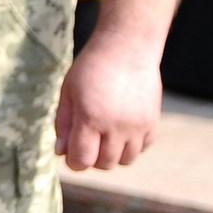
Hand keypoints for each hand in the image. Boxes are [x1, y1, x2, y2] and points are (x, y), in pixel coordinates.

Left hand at [53, 34, 160, 170]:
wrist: (127, 48)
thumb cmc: (91, 67)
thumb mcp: (68, 91)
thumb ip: (63, 123)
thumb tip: (60, 152)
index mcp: (91, 118)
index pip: (82, 160)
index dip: (74, 160)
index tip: (72, 152)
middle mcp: (116, 126)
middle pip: (104, 164)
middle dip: (92, 158)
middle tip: (87, 140)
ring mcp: (138, 126)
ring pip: (125, 160)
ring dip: (112, 154)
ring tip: (105, 134)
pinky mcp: (152, 122)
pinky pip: (142, 148)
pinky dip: (131, 145)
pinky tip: (122, 128)